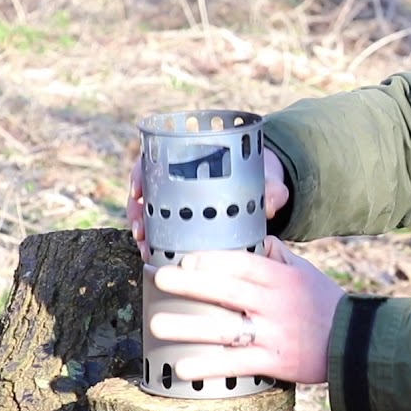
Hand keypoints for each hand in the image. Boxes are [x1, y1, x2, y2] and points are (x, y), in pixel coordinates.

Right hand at [127, 147, 289, 259]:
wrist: (266, 188)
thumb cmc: (263, 177)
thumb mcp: (269, 180)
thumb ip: (273, 190)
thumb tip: (270, 204)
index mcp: (194, 158)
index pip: (156, 160)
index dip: (141, 174)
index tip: (138, 190)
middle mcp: (181, 177)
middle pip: (146, 190)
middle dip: (137, 210)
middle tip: (141, 229)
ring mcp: (180, 199)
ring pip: (149, 211)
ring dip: (143, 228)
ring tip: (145, 246)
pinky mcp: (185, 219)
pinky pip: (162, 227)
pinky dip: (155, 239)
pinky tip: (152, 253)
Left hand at [147, 236, 345, 383]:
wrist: (356, 343)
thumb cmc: (327, 304)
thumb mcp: (306, 273)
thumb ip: (279, 256)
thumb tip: (257, 239)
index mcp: (281, 279)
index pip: (243, 263)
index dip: (212, 259)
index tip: (184, 258)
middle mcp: (275, 304)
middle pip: (228, 290)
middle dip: (191, 283)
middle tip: (159, 278)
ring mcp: (273, 333)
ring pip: (226, 328)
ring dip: (190, 327)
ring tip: (157, 325)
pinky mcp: (274, 361)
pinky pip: (237, 363)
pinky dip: (210, 366)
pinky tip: (182, 368)